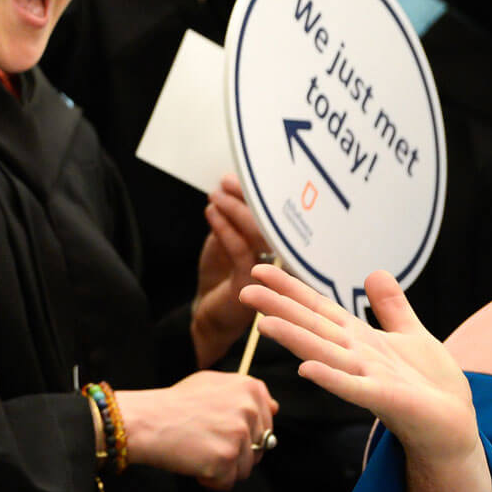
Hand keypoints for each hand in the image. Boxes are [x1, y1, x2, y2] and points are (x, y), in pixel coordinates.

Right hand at [117, 369, 276, 489]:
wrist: (145, 421)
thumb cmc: (174, 404)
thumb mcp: (210, 383)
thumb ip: (244, 393)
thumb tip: (275, 408)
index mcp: (249, 388)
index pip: (267, 422)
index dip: (242, 430)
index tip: (218, 425)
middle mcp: (249, 409)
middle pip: (259, 447)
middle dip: (234, 450)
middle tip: (204, 439)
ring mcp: (239, 435)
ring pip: (246, 468)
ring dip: (222, 467)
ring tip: (197, 450)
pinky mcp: (226, 459)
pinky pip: (227, 482)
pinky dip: (210, 479)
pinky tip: (193, 462)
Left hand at [191, 174, 268, 364]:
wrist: (209, 315)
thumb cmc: (220, 278)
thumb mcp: (224, 241)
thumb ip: (231, 219)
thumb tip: (229, 187)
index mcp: (278, 246)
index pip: (277, 216)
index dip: (259, 194)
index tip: (239, 176)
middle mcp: (282, 259)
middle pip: (273, 221)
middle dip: (250, 197)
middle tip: (229, 182)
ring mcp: (271, 272)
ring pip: (259, 234)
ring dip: (235, 210)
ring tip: (216, 196)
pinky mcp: (253, 285)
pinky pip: (241, 251)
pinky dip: (225, 229)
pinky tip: (212, 213)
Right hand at [240, 265, 477, 466]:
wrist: (454, 428)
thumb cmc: (432, 386)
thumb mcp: (413, 335)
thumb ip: (391, 307)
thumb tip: (374, 272)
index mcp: (360, 338)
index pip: (318, 308)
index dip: (290, 289)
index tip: (261, 270)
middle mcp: (355, 356)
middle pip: (312, 327)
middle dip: (279, 309)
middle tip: (245, 292)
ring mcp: (367, 378)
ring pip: (325, 353)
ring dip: (295, 340)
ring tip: (265, 324)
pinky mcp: (386, 400)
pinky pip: (355, 388)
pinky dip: (332, 378)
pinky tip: (307, 369)